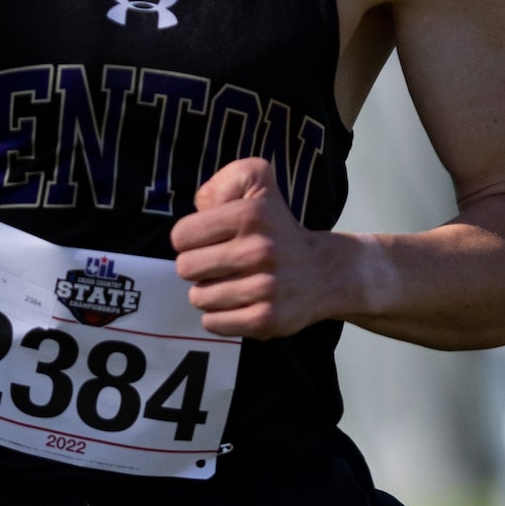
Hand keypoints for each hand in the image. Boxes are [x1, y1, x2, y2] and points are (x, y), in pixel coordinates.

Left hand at [171, 157, 333, 338]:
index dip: (190, 239)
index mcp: (251, 213)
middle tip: (221, 264)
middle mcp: (260, 249)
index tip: (211, 240)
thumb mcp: (258, 184)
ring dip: (209, 292)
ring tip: (233, 283)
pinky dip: (219, 316)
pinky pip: (213, 323)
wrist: (324, 272)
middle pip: (185, 268)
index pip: (181, 235)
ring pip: (198, 297)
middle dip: (198, 266)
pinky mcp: (267, 319)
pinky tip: (238, 303)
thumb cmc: (277, 227)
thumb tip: (201, 206)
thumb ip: (223, 182)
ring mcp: (265, 287)